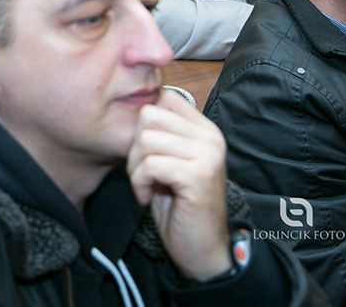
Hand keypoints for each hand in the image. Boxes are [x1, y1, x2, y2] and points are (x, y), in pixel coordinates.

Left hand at [126, 90, 231, 281]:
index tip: (147, 151)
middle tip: (143, 172)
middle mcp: (211, 137)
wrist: (201, 249)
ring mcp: (207, 155)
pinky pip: (150, 164)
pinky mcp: (197, 175)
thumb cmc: (179, 205)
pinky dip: (139, 182)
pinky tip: (147, 196)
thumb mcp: (170, 161)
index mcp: (205, 129)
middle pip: (149, 115)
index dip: (144, 123)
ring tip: (147, 185)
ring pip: (146, 140)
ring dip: (135, 166)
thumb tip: (138, 106)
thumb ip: (161, 134)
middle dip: (135, 145)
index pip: (165, 96)